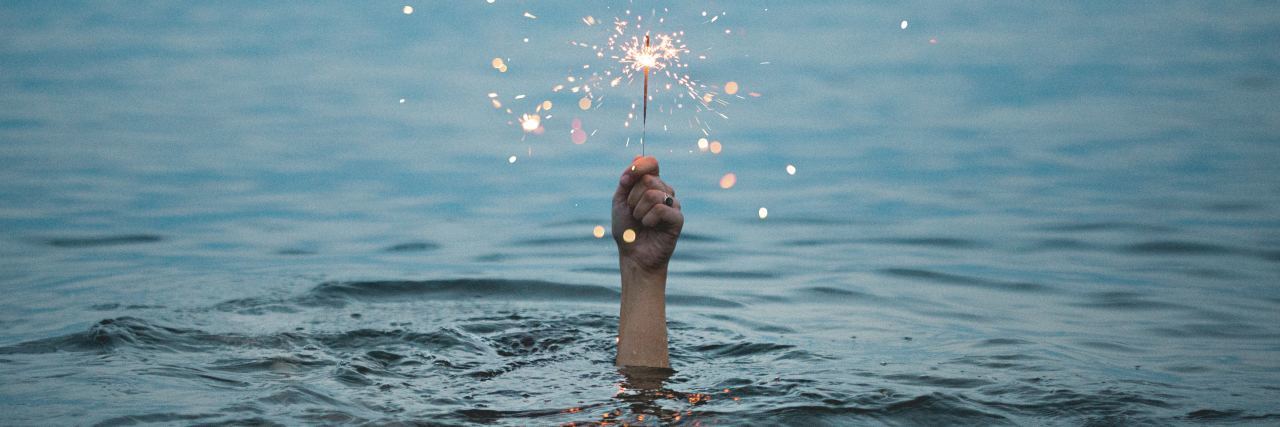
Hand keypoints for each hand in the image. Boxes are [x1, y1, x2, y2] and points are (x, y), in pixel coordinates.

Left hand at [612, 156, 682, 271]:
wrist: (633, 255)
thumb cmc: (627, 229)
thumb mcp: (620, 201)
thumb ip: (628, 180)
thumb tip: (637, 157)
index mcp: (652, 184)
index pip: (651, 162)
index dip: (639, 167)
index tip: (625, 181)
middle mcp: (664, 191)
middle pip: (648, 179)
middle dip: (632, 198)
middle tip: (633, 212)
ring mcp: (673, 204)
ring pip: (653, 194)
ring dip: (639, 210)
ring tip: (641, 221)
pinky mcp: (678, 218)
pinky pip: (661, 208)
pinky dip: (648, 219)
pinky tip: (650, 226)